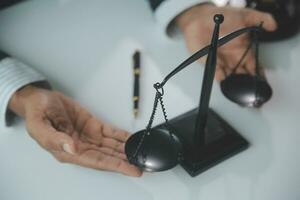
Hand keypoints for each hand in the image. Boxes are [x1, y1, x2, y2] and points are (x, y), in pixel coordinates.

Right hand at [9, 85, 141, 176]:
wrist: (40, 98)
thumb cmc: (37, 112)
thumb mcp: (39, 126)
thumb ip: (56, 139)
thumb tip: (73, 148)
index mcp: (68, 151)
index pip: (97, 162)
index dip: (116, 166)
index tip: (131, 170)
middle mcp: (81, 146)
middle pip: (108, 156)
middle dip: (125, 161)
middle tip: (142, 163)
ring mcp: (88, 136)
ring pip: (111, 146)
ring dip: (126, 150)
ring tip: (141, 153)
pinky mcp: (93, 125)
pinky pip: (110, 133)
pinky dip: (121, 136)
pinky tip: (131, 139)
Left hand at [176, 4, 276, 80]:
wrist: (200, 19)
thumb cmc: (221, 17)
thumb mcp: (244, 15)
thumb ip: (261, 19)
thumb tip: (273, 26)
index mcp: (243, 48)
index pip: (254, 65)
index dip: (258, 73)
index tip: (262, 80)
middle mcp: (234, 57)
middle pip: (244, 74)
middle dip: (248, 82)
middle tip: (252, 88)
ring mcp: (222, 61)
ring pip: (232, 77)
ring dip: (236, 83)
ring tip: (241, 89)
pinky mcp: (211, 64)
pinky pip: (219, 76)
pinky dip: (223, 80)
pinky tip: (227, 83)